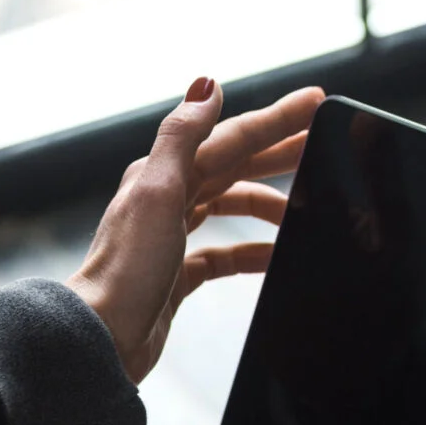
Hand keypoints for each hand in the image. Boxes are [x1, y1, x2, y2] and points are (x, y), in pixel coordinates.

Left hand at [68, 79, 324, 384]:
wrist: (103, 338)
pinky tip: (274, 257)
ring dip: (267, 203)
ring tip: (308, 207)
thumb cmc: (125, 271)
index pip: (231, 138)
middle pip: (233, 167)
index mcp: (162, 173)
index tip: (315, 101)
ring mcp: (170, 238)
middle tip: (322, 142)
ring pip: (228, 206)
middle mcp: (165, 200)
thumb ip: (181, 137)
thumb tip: (208, 85)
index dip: (274, 120)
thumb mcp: (156, 194)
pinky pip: (221, 255)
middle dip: (278, 153)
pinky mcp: (176, 276)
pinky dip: (251, 253)